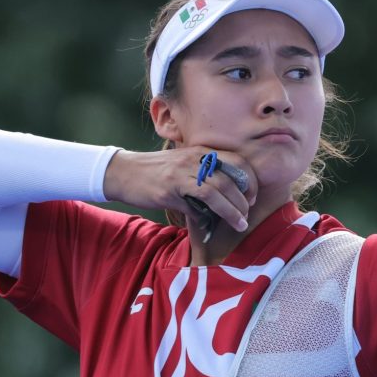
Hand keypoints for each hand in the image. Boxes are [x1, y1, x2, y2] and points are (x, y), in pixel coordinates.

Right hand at [103, 148, 258, 231]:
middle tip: (247, 213)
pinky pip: (192, 205)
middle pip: (229, 179)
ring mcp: (181, 174)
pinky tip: (205, 224)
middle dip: (243, 200)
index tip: (253, 196)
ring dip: (231, 211)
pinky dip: (203, 217)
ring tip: (239, 223)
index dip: (250, 180)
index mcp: (202, 152)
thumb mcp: (184, 165)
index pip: (237, 162)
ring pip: (215, 192)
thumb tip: (224, 200)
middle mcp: (194, 160)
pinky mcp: (168, 190)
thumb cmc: (156, 170)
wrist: (122, 172)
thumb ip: (205, 176)